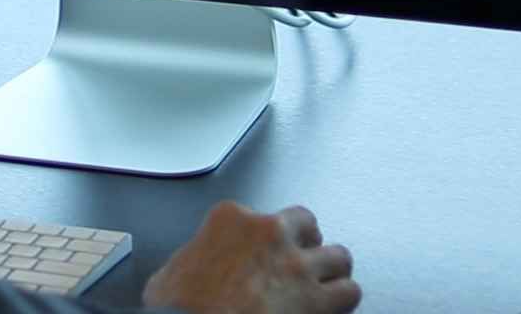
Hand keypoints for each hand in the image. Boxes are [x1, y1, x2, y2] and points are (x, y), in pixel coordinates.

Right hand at [141, 201, 359, 313]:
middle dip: (307, 242)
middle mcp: (269, 233)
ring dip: (332, 272)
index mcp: (230, 220)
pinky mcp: (317, 299)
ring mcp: (296, 265)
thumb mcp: (170, 273)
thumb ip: (192, 260)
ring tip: (327, 286)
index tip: (262, 253)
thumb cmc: (179, 309)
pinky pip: (350, 291)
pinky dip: (344, 301)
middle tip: (303, 259)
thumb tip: (192, 273)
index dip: (264, 238)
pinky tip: (334, 309)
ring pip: (338, 256)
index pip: (259, 216)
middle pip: (306, 224)